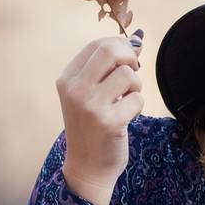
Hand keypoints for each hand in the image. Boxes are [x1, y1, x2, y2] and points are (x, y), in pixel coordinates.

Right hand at [57, 32, 144, 204]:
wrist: (87, 167)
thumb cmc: (93, 127)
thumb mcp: (90, 94)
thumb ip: (107, 68)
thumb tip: (136, 38)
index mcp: (67, 79)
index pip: (97, 44)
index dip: (120, 47)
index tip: (127, 61)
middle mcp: (75, 89)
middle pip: (111, 50)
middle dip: (130, 58)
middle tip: (133, 74)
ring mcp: (90, 105)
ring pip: (128, 74)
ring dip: (136, 87)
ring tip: (127, 101)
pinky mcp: (108, 121)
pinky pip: (137, 99)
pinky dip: (137, 107)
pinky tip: (126, 118)